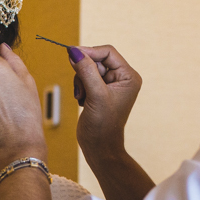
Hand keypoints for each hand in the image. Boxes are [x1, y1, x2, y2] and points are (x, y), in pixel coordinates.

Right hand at [70, 45, 142, 163]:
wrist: (99, 147)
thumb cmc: (103, 126)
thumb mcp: (95, 95)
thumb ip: (86, 71)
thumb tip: (74, 51)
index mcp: (128, 76)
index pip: (107, 53)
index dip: (89, 52)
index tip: (71, 53)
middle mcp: (121, 78)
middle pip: (96, 60)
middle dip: (84, 72)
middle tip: (82, 89)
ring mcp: (110, 85)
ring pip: (88, 69)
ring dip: (80, 81)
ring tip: (83, 98)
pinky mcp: (99, 91)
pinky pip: (84, 78)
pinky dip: (80, 87)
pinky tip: (82, 101)